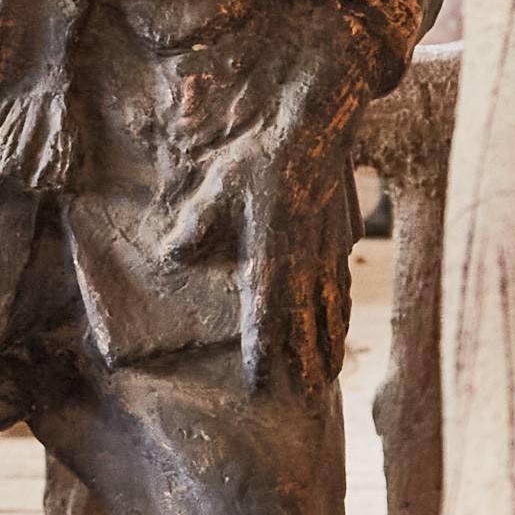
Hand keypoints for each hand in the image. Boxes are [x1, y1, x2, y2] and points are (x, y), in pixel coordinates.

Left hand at [158, 23, 377, 396]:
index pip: (267, 313)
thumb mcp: (220, 184)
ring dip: (328, 342)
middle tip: (304, 395)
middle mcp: (304, 258)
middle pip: (305, 321)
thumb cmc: (263, 153)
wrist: (317, 120)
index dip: (264, 350)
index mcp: (273, 251)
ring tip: (328, 374)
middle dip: (303, 360)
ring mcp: (327, 250)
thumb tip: (172, 255)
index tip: (261, 381)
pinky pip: (341, 283)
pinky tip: (343, 324)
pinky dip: (341, 311)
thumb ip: (197, 223)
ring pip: (329, 308)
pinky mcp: (338, 236)